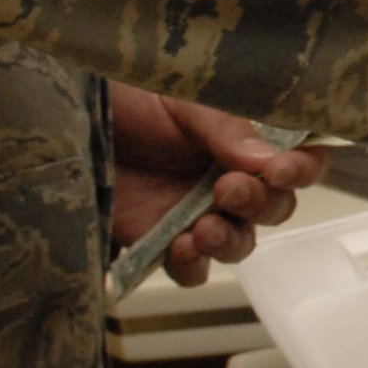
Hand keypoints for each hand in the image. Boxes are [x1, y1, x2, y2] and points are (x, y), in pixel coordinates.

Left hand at [106, 84, 326, 285]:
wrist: (66, 121)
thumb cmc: (125, 97)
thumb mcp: (181, 99)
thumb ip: (223, 127)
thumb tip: (263, 158)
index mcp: (243, 139)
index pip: (296, 161)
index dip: (301, 170)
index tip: (281, 170)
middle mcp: (228, 179)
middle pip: (273, 208)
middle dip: (259, 203)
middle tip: (228, 189)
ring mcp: (197, 213)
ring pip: (239, 243)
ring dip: (230, 239)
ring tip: (203, 227)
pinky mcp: (161, 241)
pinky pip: (192, 270)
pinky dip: (193, 265)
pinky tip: (180, 247)